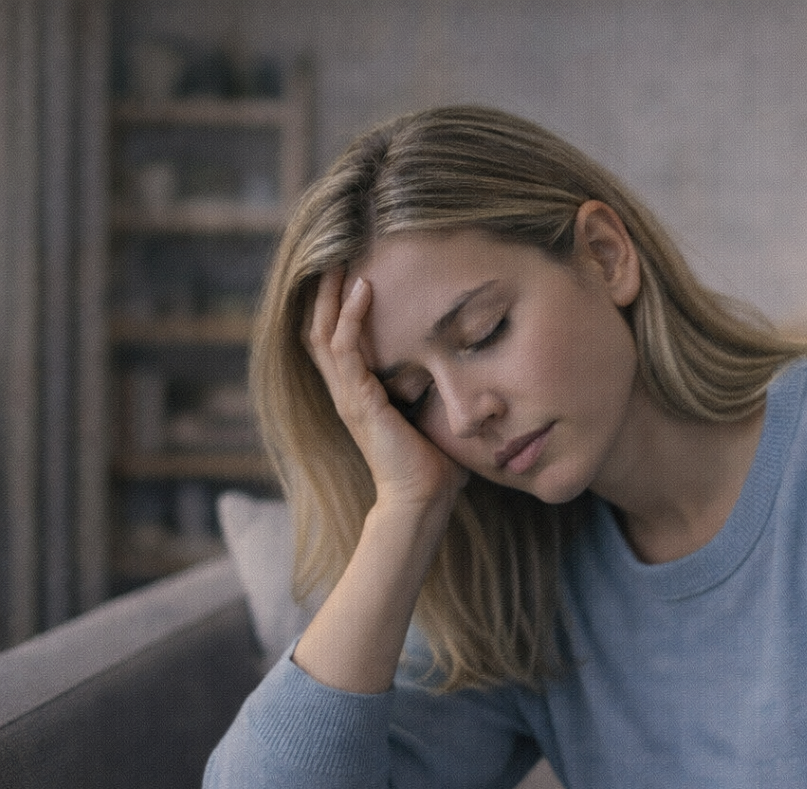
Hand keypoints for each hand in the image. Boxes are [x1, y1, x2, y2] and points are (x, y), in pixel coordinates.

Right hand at [304, 268, 468, 512]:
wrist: (421, 500)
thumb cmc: (432, 465)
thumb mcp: (431, 416)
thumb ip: (436, 391)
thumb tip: (468, 370)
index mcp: (359, 394)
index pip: (336, 340)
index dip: (337, 306)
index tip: (351, 270)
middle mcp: (346, 391)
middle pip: (320, 328)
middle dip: (327, 291)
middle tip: (337, 251)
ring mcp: (348, 395)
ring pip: (325, 332)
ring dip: (333, 294)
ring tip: (342, 258)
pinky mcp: (358, 401)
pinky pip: (345, 348)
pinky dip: (352, 317)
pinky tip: (364, 288)